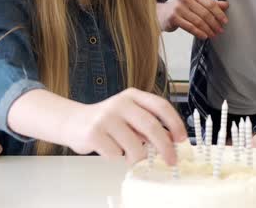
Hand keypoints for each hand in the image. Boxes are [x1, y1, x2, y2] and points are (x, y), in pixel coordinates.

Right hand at [64, 88, 186, 165]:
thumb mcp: (130, 115)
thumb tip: (171, 142)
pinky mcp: (94, 133)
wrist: (73, 122)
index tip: (182, 139)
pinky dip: (117, 157)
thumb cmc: (108, 121)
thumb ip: (148, 123)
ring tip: (129, 153)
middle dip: (165, 146)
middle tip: (171, 160)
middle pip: (151, 126)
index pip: (161, 106)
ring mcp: (106, 117)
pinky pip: (116, 154)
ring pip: (134, 146)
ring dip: (136, 156)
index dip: (175, 123)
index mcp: (133, 96)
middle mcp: (120, 103)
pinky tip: (109, 148)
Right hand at [157, 0, 228, 38]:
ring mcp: (178, 8)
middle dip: (214, 23)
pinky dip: (199, 33)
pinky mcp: (173, 18)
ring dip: (208, 30)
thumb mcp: (196, 3)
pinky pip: (190, 27)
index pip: (210, 3)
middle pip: (205, 13)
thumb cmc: (181, 8)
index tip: (225, 22)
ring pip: (198, 21)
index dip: (219, 13)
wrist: (161, 13)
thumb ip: (210, 3)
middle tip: (220, 30)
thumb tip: (226, 5)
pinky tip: (204, 36)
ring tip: (213, 35)